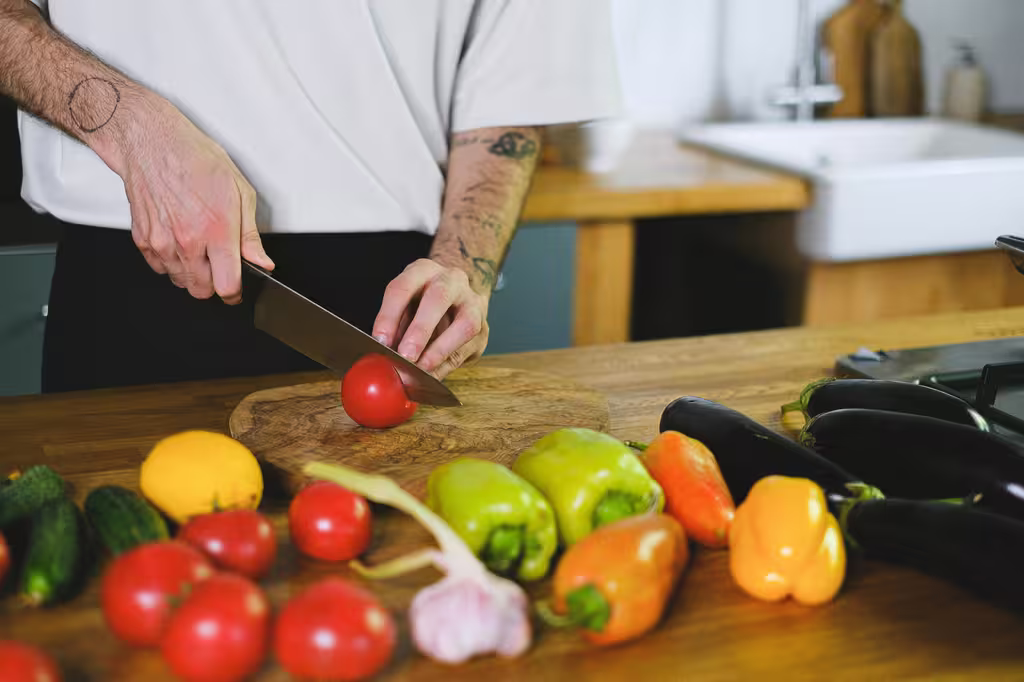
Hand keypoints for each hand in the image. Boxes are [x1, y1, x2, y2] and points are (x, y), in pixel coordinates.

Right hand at [117, 98, 274, 302]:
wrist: (152, 143)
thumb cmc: (195, 160)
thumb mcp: (240, 192)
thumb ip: (251, 235)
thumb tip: (262, 261)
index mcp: (216, 231)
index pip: (227, 286)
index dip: (236, 293)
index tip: (238, 288)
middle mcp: (187, 241)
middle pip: (202, 291)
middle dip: (215, 284)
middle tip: (220, 266)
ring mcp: (162, 243)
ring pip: (180, 282)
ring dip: (193, 274)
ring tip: (199, 248)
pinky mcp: (143, 240)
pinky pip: (160, 268)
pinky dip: (171, 262)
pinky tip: (180, 241)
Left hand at [372, 259, 489, 380]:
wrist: (457, 297)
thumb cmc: (422, 303)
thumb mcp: (403, 304)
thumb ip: (394, 325)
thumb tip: (383, 351)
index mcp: (423, 271)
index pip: (403, 287)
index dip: (389, 315)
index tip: (380, 341)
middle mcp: (452, 280)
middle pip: (439, 297)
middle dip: (421, 329)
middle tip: (406, 355)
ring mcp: (473, 303)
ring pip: (465, 324)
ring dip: (441, 350)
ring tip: (422, 369)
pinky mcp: (483, 328)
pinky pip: (467, 349)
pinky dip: (446, 365)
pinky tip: (431, 376)